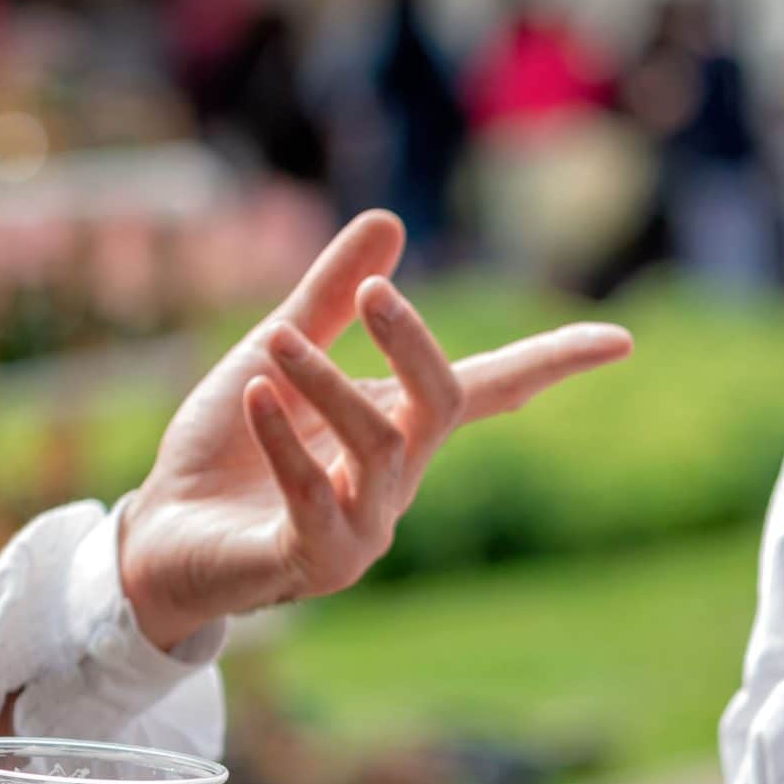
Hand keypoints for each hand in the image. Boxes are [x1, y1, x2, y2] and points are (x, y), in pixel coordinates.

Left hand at [116, 211, 634, 650]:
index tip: (621, 340)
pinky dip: (288, 442)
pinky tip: (257, 394)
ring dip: (326, 384)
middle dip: (417, 348)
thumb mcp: (273, 356)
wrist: (162, 537)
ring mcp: (365, 527)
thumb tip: (392, 221)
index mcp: (398, 428)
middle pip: (441, 406)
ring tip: (275, 340)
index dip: (554, 363)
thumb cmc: (225, 452)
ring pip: (378, 446)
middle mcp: (396, 481)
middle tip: (377, 296)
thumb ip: (327, 299)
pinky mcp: (316, 562)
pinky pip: (317, 496)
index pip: (493, 390)